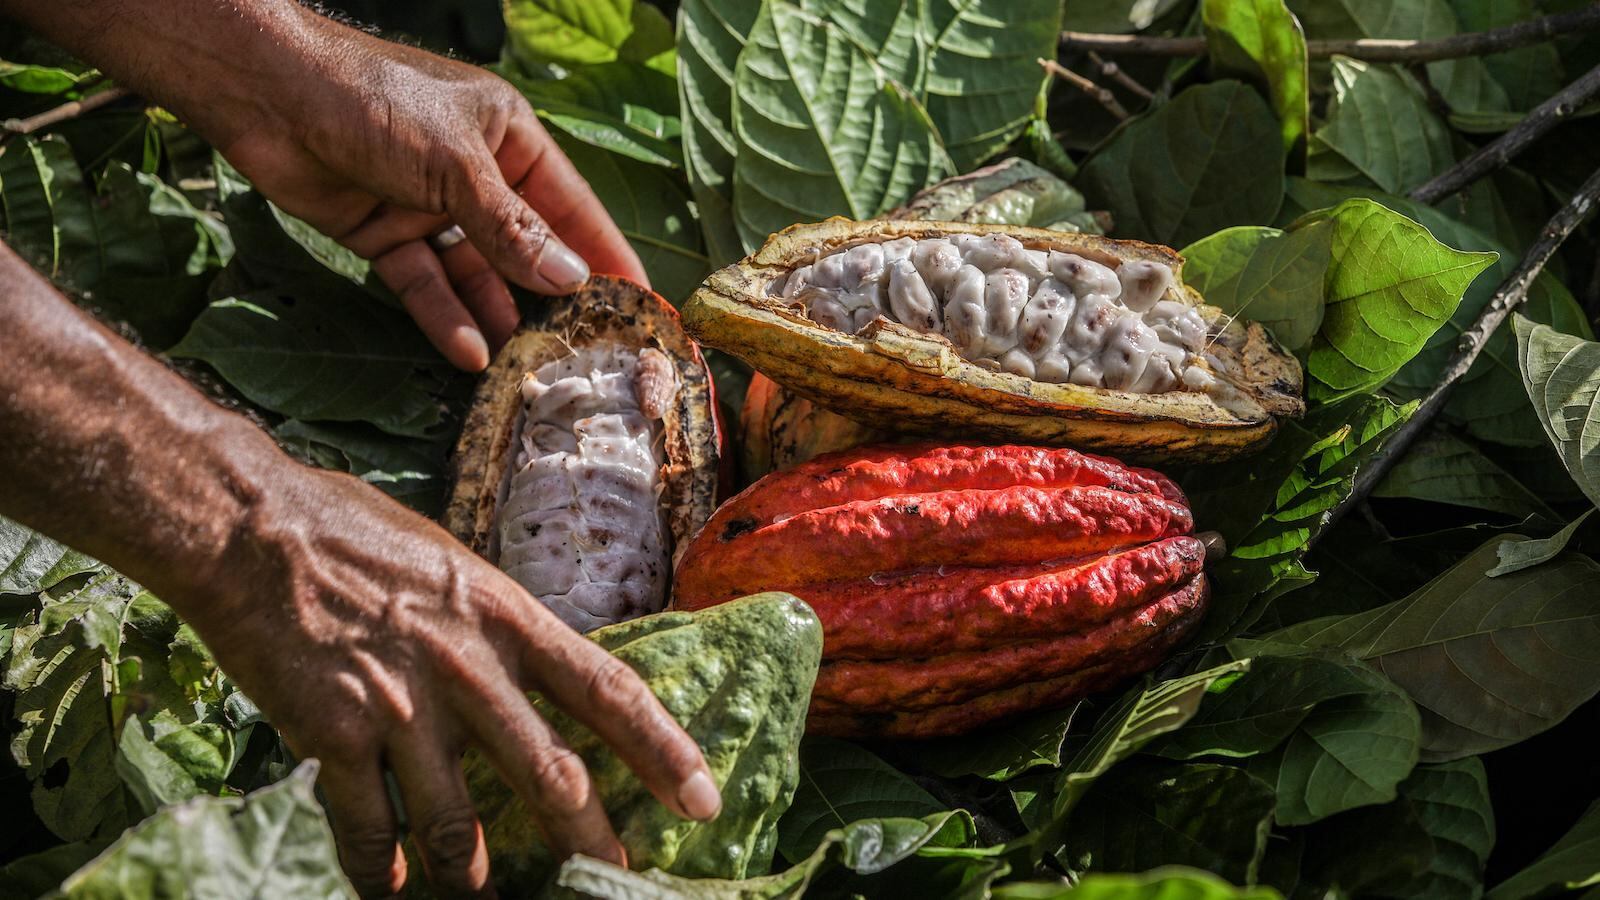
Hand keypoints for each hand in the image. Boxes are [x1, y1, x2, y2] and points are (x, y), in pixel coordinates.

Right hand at [188, 466, 719, 896]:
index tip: (702, 794)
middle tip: (619, 878)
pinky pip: (369, 830)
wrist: (249, 527)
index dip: (663, 748)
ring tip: (489, 897)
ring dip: (478, 874)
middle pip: (552, 774)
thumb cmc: (351, 532)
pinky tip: (392, 890)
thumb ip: (496, 625)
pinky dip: (382, 872)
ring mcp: (401, 706)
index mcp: (506, 615)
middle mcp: (467, 666)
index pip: (607, 689)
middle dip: (592, 840)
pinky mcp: (333, 734)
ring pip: (461, 825)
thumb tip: (532, 670)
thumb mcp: (454, 564)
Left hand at [206, 10, 647, 371]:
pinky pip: (426, 283)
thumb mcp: (458, 166)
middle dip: (551, 295)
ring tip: (527, 363)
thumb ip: (513, 230)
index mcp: (509, 137)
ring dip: (498, 314)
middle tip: (585, 348)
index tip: (638, 302)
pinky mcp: (385, 233)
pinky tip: (470, 352)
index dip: (604, 253)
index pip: (571, 205)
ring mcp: (429, 206)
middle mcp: (476, 173)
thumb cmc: (374, 102)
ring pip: (476, 272)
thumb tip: (572, 281)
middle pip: (525, 245)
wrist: (267, 93)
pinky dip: (445, 316)